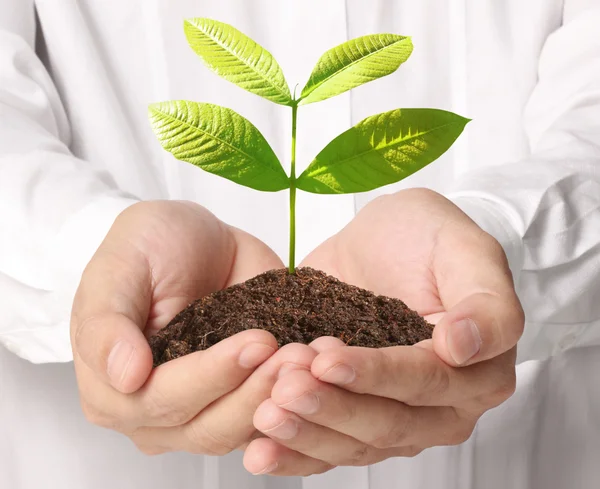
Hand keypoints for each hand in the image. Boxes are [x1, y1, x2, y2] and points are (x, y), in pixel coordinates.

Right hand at [71, 200, 297, 454]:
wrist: (195, 239)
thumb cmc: (148, 247)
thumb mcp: (119, 268)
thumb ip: (108, 323)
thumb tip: (125, 377)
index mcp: (112, 389)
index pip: (159, 401)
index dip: (208, 377)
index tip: (255, 342)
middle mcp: (156, 413)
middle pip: (205, 426)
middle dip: (253, 391)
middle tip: (293, 354)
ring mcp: (202, 410)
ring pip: (241, 429)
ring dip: (278, 397)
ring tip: (307, 357)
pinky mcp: (241, 397)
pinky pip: (269, 417)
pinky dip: (294, 400)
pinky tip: (314, 368)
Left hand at [245, 188, 523, 475]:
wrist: (383, 241)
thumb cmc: (428, 237)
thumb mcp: (465, 249)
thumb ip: (485, 301)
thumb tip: (464, 346)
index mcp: (479, 371)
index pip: (425, 382)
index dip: (376, 375)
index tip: (327, 358)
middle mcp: (442, 406)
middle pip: (388, 422)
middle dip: (333, 408)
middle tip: (285, 387)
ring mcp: (399, 417)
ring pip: (356, 444)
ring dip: (309, 433)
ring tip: (266, 414)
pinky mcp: (357, 415)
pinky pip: (330, 448)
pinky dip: (295, 453)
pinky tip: (259, 451)